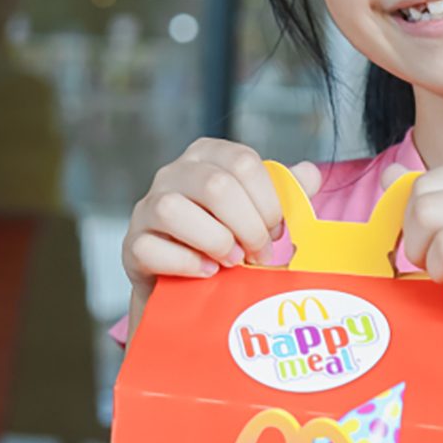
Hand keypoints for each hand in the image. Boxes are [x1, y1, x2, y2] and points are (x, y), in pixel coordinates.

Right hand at [123, 138, 319, 303]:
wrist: (189, 286)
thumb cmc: (228, 241)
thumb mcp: (259, 214)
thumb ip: (284, 193)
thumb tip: (310, 173)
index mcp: (207, 156)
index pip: (242, 161)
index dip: (268, 200)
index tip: (278, 232)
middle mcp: (173, 174)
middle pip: (215, 185)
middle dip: (247, 225)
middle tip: (259, 253)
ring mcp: (147, 208)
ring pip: (174, 210)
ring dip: (215, 241)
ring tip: (233, 262)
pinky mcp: (132, 245)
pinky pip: (151, 249)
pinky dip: (186, 263)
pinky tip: (207, 273)